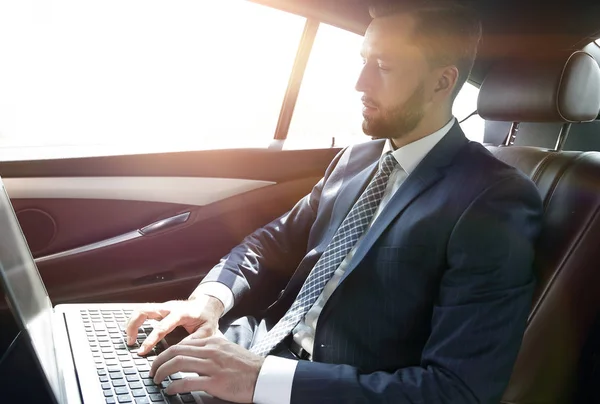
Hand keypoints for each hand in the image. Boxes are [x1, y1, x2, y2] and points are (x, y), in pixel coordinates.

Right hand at [125, 295, 224, 355]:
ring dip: (131, 323)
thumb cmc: (207, 318)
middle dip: (133, 326)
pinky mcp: (160, 309)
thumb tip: (179, 351)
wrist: (207, 304)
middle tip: (130, 343)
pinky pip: (143, 312)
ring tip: (129, 340)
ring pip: (141, 309)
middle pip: (144, 311)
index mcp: (180, 313)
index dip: (150, 340)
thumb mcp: (207, 330)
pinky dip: (135, 321)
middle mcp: (169, 307)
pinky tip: (132, 333)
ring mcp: (163, 307)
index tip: (142, 351)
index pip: (161, 327)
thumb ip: (195, 340)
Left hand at [150, 337, 264, 402]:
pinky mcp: (215, 382)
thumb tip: (194, 356)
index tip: (160, 361)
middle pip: (176, 351)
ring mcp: (212, 366)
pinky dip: (174, 385)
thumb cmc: (246, 366)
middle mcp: (211, 351)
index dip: (167, 352)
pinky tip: (169, 390)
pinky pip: (188, 382)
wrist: (263, 376)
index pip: (183, 344)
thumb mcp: (227, 350)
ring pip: (178, 364)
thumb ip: (211, 350)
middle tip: (152, 370)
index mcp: (213, 342)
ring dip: (162, 372)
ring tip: (157, 379)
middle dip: (159, 361)